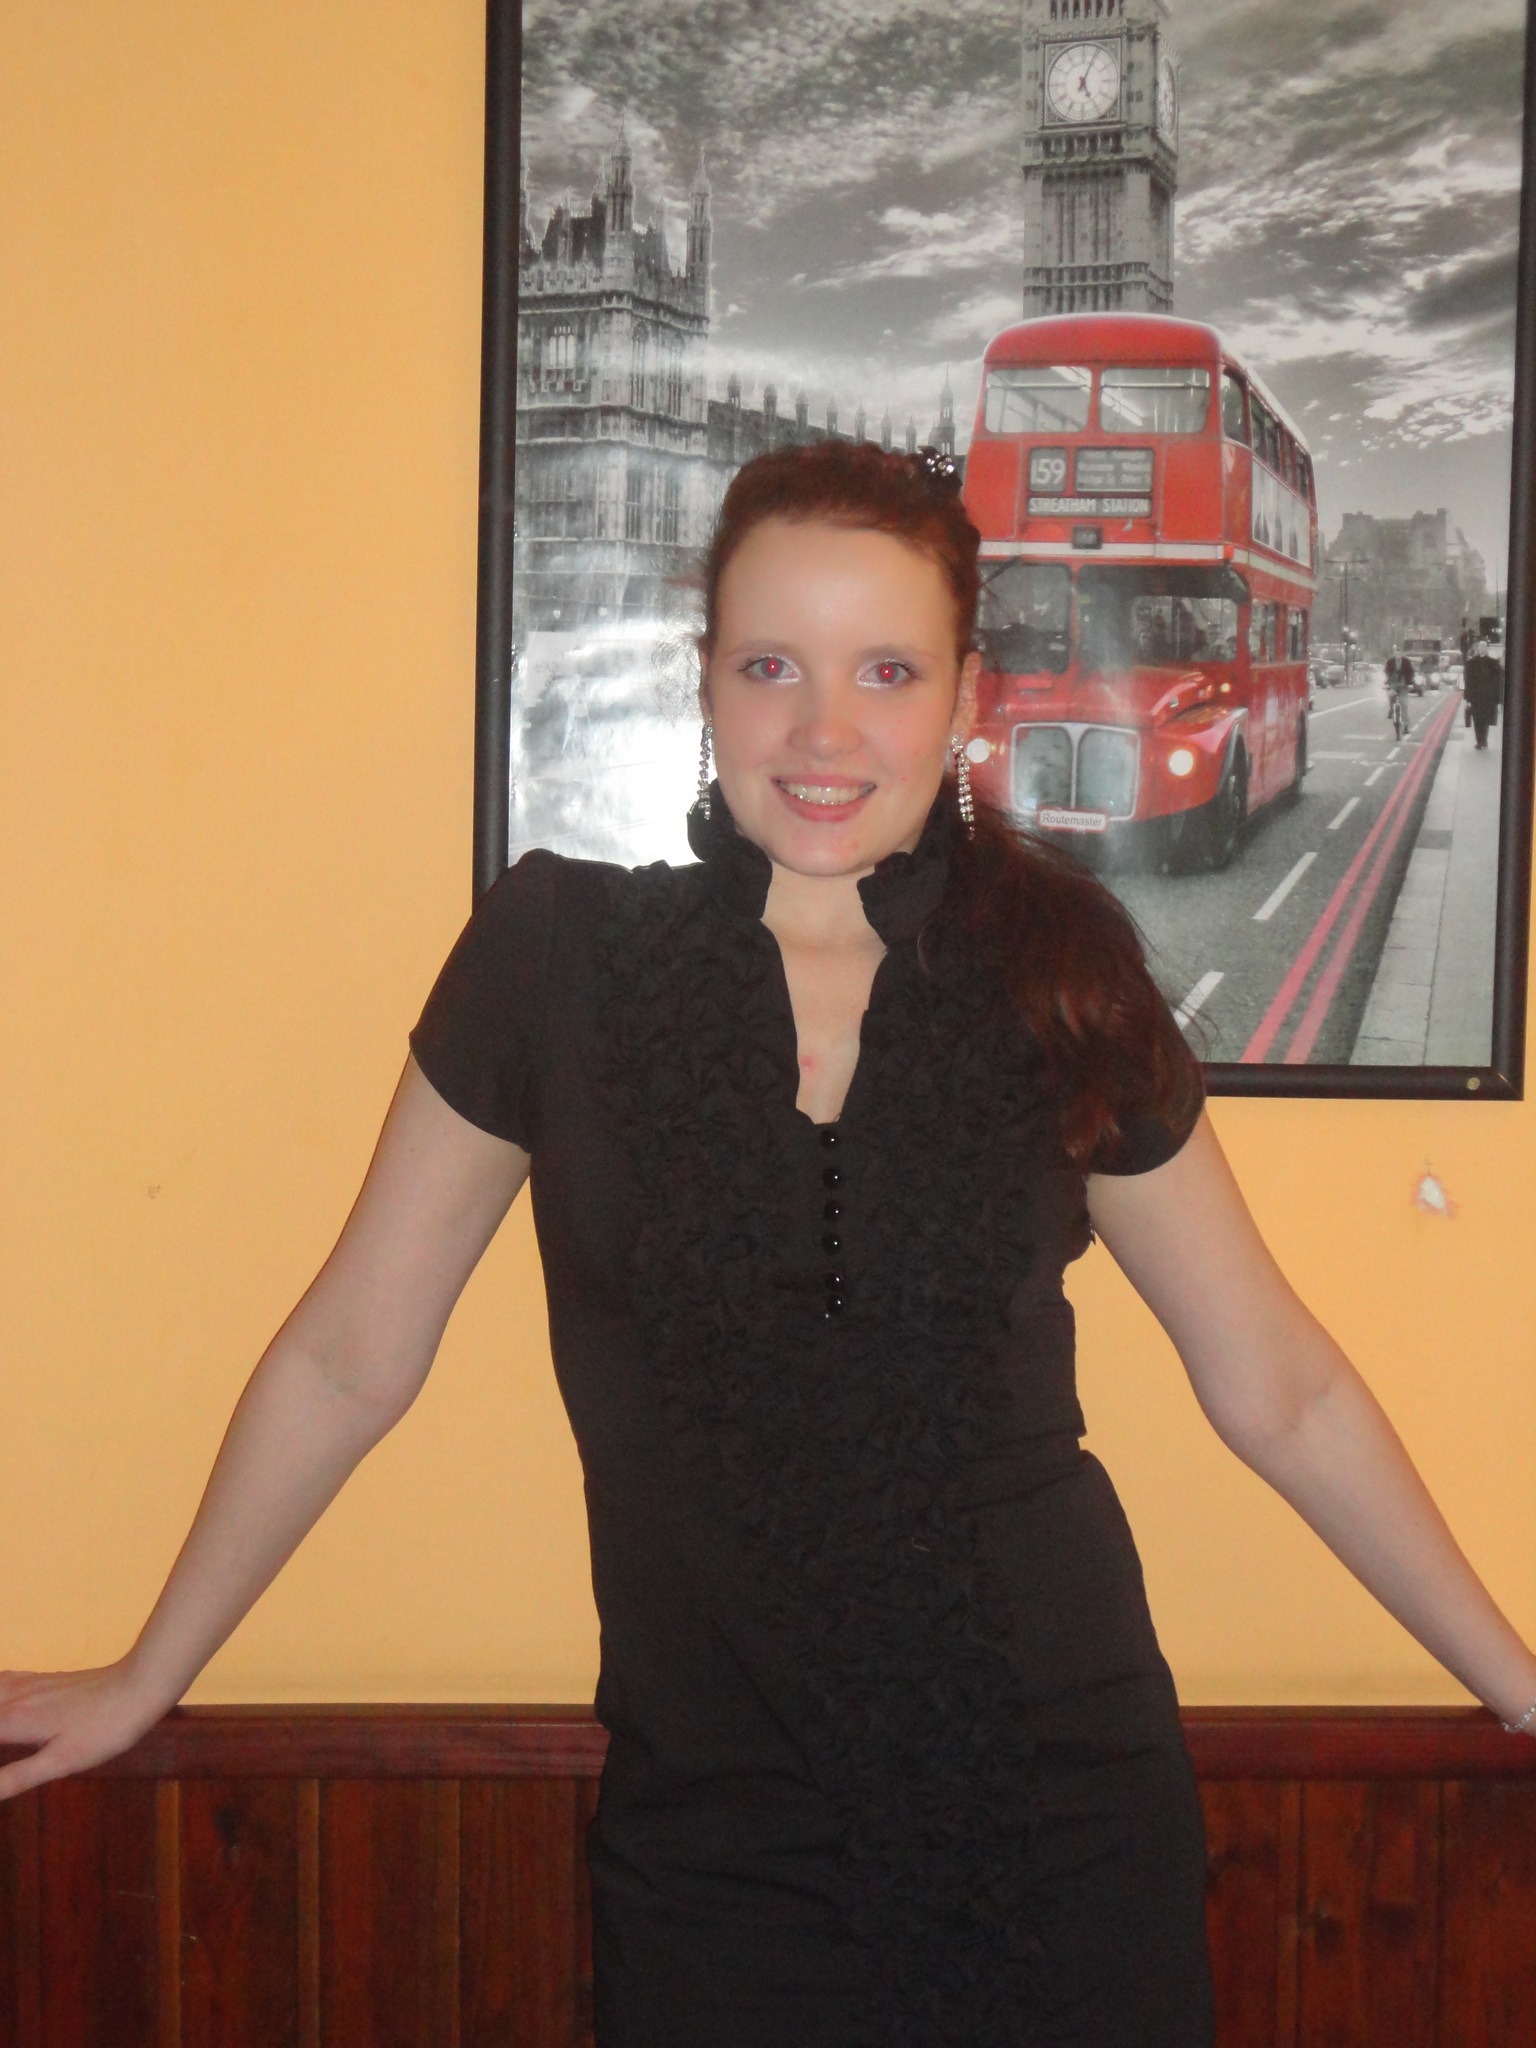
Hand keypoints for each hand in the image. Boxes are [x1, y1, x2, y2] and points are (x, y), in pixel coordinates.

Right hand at [0, 1661, 171, 1800]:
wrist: (139, 1685)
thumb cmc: (103, 1729)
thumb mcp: (61, 1762)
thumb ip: (16, 1776)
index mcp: (12, 1719)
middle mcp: (12, 1696)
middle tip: (3, 1748)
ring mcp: (26, 1684)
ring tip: (2, 1738)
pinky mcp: (40, 1679)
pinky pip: (0, 1682)